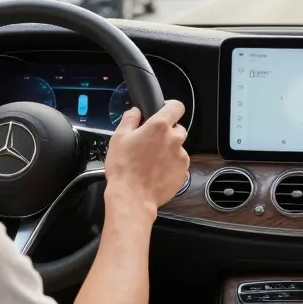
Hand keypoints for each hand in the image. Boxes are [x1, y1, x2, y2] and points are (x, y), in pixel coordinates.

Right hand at [103, 100, 189, 219]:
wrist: (132, 197)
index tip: (164, 112)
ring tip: (152, 162)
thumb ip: (129, 119)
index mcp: (159, 126)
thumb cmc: (124, 168)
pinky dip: (171, 166)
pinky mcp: (184, 172)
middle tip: (151, 143)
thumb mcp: (119, 138)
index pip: (177, 106)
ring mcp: (181, 157)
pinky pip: (179, 164)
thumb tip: (136, 111)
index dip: (170, 107)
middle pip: (177, 128)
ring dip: (169, 151)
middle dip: (167, 133)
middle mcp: (174, 139)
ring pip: (178, 147)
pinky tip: (157, 172)